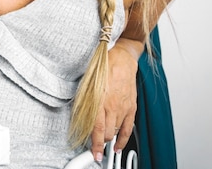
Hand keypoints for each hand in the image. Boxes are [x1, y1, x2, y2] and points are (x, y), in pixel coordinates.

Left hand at [90, 39, 140, 159]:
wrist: (122, 58)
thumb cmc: (103, 67)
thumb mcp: (87, 83)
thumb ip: (85, 101)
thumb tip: (79, 117)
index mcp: (100, 100)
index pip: (97, 129)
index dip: (94, 144)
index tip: (92, 153)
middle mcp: (113, 106)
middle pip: (106, 133)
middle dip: (100, 142)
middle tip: (94, 147)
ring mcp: (124, 108)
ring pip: (115, 132)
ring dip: (108, 140)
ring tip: (103, 146)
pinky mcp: (131, 107)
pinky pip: (128, 128)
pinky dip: (123, 139)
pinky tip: (118, 145)